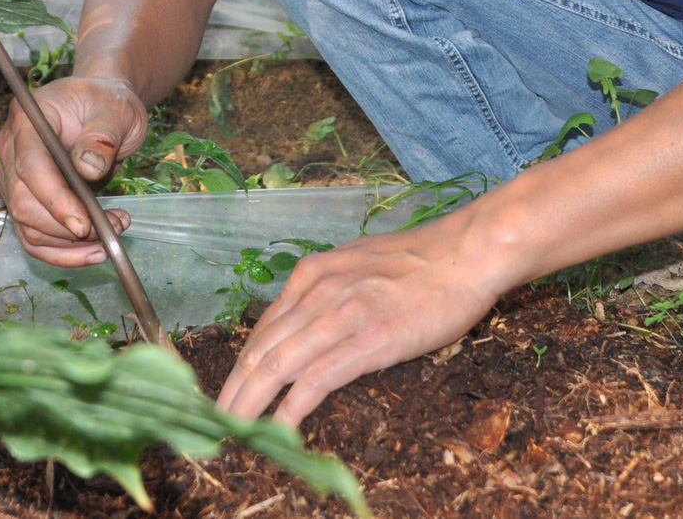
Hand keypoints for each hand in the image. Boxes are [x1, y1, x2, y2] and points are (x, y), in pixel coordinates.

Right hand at [0, 75, 147, 266]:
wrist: (103, 110)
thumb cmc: (107, 103)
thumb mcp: (116, 109)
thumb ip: (102, 135)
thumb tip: (88, 168)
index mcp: (26, 119)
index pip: (30, 166)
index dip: (54, 199)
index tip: (84, 224)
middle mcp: (11, 149)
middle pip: (23, 202)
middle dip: (66, 227)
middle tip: (114, 227)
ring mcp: (13, 177)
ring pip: (28, 227)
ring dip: (70, 244)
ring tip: (114, 230)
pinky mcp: (26, 200)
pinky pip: (35, 237)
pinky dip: (63, 252)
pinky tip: (94, 251)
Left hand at [215, 211, 508, 425]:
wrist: (467, 252)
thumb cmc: (423, 262)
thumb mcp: (359, 266)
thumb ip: (330, 293)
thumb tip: (312, 325)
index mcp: (313, 274)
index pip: (263, 329)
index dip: (242, 365)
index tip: (231, 391)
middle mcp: (318, 291)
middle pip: (260, 349)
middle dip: (233, 390)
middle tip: (215, 420)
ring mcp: (341, 315)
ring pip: (277, 366)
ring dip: (249, 403)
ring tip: (233, 430)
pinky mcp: (367, 340)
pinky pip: (315, 380)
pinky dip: (290, 408)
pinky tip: (278, 429)